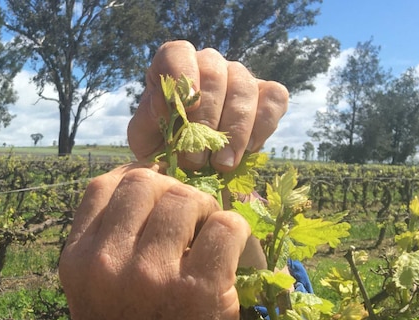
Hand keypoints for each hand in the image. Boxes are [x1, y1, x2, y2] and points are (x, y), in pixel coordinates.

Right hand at [59, 165, 249, 319]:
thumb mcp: (95, 294)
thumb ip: (110, 243)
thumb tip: (149, 178)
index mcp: (77, 260)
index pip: (106, 185)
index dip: (139, 181)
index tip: (161, 203)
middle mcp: (108, 262)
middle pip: (150, 183)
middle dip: (178, 198)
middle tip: (194, 230)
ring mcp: (153, 276)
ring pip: (192, 200)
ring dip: (211, 216)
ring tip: (215, 249)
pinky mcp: (200, 293)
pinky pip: (230, 227)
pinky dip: (241, 238)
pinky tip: (238, 264)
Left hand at [128, 41, 288, 172]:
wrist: (186, 167)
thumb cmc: (160, 147)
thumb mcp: (143, 138)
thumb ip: (147, 120)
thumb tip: (165, 104)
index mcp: (173, 67)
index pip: (178, 53)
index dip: (182, 76)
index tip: (183, 108)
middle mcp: (208, 64)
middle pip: (215, 74)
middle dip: (207, 121)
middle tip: (197, 160)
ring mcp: (239, 77)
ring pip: (245, 88)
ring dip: (235, 130)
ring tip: (222, 164)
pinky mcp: (266, 94)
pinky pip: (274, 98)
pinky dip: (263, 127)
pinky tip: (247, 151)